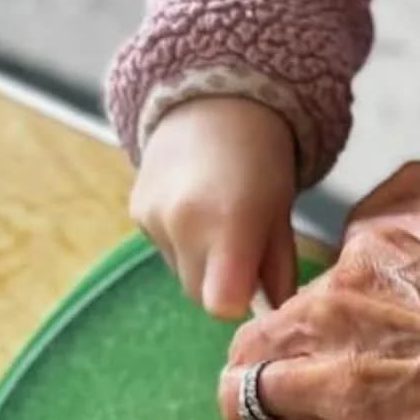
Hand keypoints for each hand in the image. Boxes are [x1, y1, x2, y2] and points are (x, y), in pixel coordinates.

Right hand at [130, 97, 296, 317]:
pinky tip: (197, 213)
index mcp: (228, 227)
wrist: (213, 105)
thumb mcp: (281, 218)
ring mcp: (155, 218)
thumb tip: (276, 314)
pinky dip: (183, 246)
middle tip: (243, 254)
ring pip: (182, 277)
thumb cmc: (262, 166)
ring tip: (220, 227)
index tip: (252, 290)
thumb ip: (278, 272)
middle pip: (201, 297)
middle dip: (223, 287)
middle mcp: (183, 225)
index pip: (221, 305)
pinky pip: (165, 252)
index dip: (238, 305)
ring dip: (202, 267)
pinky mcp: (137, 212)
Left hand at [216, 228, 419, 419]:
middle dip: (254, 370)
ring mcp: (340, 377)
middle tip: (265, 395)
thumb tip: (369, 277)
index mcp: (372, 257)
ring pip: (250, 394)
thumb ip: (411, 269)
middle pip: (259, 339)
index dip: (300, 330)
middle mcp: (339, 307)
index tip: (307, 351)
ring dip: (250, 417)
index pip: (306, 292)